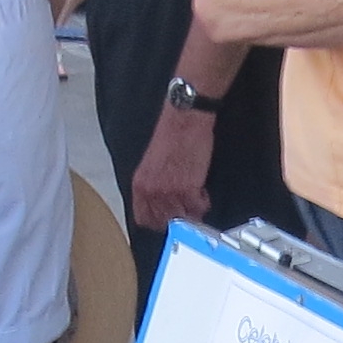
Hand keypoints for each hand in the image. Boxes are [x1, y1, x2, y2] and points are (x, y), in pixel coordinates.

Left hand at [131, 103, 214, 231]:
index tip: (168, 218)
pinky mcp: (188, 189)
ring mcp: (169, 192)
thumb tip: (161, 204)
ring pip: (183, 218)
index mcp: (139, 185)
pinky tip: (202, 188)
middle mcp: (151, 192)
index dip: (158, 221)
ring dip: (192, 210)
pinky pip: (198, 207)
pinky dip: (203, 201)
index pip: (143, 218)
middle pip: (164, 222)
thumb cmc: (171, 136)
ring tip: (196, 195)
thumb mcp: (152, 165)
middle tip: (187, 208)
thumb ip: (153, 187)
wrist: (184, 120)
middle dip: (177, 218)